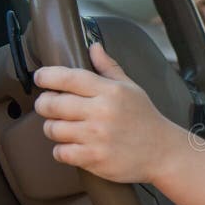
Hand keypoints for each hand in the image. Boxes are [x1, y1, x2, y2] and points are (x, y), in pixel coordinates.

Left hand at [33, 42, 178, 183]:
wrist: (163, 152)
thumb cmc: (145, 119)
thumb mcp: (131, 89)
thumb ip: (109, 68)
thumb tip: (93, 46)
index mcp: (110, 91)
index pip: (68, 77)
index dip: (47, 76)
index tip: (41, 78)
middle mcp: (102, 112)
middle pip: (51, 104)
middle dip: (44, 104)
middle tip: (49, 105)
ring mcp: (97, 136)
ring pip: (52, 129)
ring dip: (52, 128)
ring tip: (63, 127)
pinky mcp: (94, 158)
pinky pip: (60, 152)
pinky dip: (62, 150)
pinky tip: (72, 146)